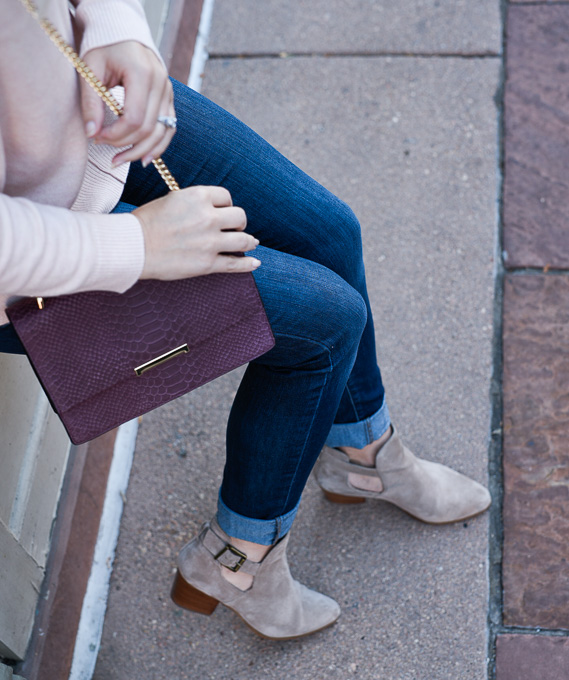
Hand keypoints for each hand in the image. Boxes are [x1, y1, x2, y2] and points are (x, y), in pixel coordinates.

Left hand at [80, 41, 174, 167]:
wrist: (123, 33)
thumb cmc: (103, 48)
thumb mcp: (90, 69)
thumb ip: (92, 102)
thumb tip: (92, 134)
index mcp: (141, 73)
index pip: (134, 119)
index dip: (116, 135)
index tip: (96, 137)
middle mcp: (161, 83)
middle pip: (148, 129)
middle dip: (125, 145)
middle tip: (104, 149)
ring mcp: (168, 92)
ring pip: (162, 133)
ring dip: (142, 151)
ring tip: (120, 161)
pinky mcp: (169, 98)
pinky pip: (169, 128)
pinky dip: (158, 146)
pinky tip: (143, 158)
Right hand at [134, 186, 260, 279]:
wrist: (132, 247)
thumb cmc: (147, 223)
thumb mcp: (172, 200)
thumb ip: (195, 203)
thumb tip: (215, 209)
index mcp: (198, 197)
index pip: (227, 197)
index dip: (226, 205)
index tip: (222, 212)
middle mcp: (208, 217)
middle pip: (240, 217)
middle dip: (238, 222)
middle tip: (233, 228)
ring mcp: (210, 241)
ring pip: (244, 240)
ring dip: (248, 242)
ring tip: (249, 244)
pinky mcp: (208, 263)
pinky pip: (236, 264)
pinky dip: (248, 264)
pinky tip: (255, 263)